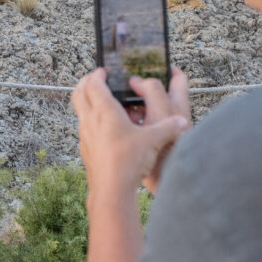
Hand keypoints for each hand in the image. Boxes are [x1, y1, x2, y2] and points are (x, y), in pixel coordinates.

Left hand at [72, 67, 189, 201]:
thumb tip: (182, 122)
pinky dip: (89, 122)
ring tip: (99, 103)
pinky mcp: (85, 150)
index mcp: (104, 111)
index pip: (93, 84)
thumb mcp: (154, 141)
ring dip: (86, 102)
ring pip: (79, 111)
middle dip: (85, 83)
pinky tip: (103, 130)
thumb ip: (169, 128)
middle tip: (95, 79)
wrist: (111, 190)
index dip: (97, 74)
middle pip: (79, 93)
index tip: (103, 70)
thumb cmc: (129, 161)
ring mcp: (84, 135)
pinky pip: (83, 129)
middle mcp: (90, 120)